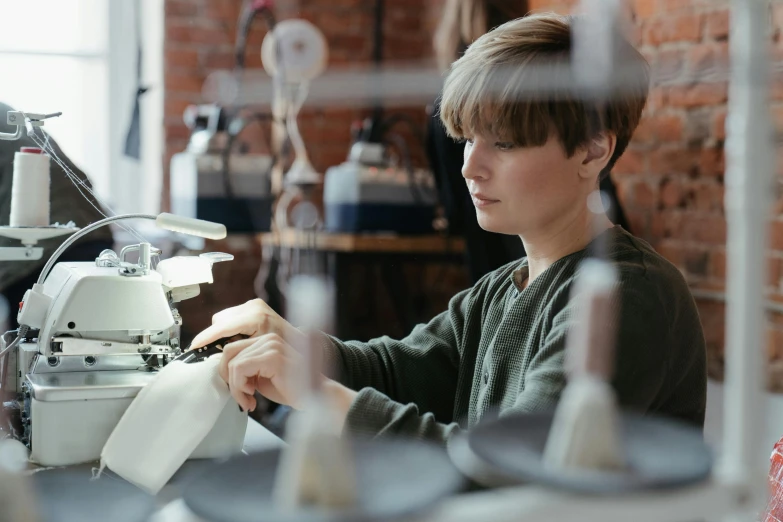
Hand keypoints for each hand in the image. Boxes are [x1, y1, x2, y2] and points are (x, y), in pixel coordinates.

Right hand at [190, 299, 305, 349]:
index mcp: (255, 317)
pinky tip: (236, 338)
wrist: (297, 340)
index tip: (194, 346)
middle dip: (215, 336)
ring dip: (222, 332)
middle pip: (220, 320)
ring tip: (230, 346)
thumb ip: (236, 351)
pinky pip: (231, 316)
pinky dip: (229, 327)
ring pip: (224, 318)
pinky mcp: (253, 305)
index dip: (206, 338)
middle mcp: (253, 306)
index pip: (223, 327)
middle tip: (216, 352)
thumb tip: (218, 354)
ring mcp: (253, 304)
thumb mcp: (256, 353)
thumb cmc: (281, 349)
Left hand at [220, 333, 357, 418]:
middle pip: (229, 353)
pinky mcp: (273, 357)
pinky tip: (253, 397)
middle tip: (243, 398)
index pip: (232, 348)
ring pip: (233, 363)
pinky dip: (240, 387)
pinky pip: (240, 369)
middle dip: (230, 380)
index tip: (239, 390)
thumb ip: (246, 369)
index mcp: (267, 340)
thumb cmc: (292, 390)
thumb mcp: (262, 377)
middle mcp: (269, 338)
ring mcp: (272, 345)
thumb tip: (223, 372)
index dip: (228, 371)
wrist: (315, 397)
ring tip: (249, 400)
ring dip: (237, 388)